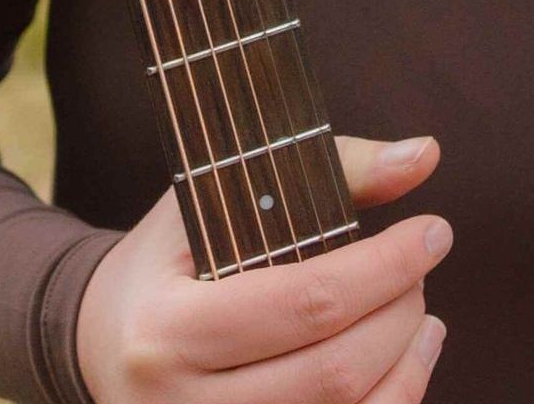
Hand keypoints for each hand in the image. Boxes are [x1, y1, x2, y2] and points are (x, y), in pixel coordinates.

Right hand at [74, 133, 450, 401]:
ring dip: (406, 365)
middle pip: (333, 373)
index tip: (434, 230)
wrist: (99, 341)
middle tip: (420, 269)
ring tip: (422, 316)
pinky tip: (406, 363)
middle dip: (400, 313)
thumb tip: (426, 154)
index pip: (304, 302)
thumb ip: (330, 170)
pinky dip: (391, 403)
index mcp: (168, 330)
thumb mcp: (222, 196)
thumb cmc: (175, 257)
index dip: (386, 267)